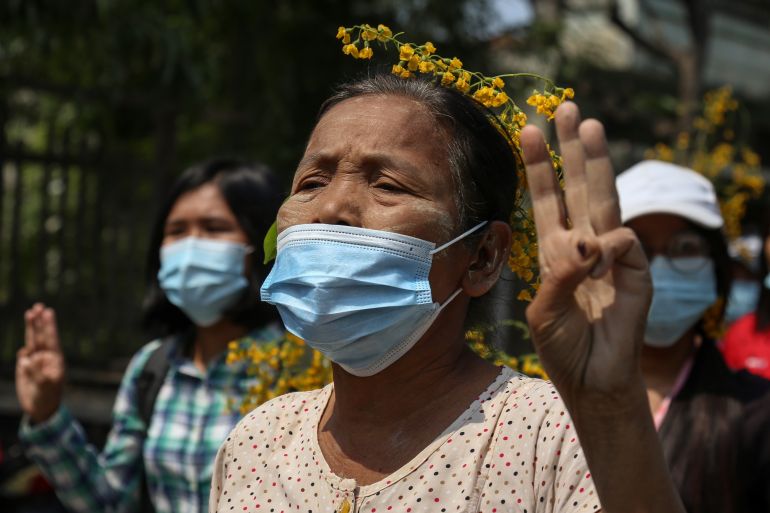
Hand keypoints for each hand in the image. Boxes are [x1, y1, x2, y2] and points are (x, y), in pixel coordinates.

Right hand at [15, 303, 65, 422]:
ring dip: (31, 328)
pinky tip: (25, 353)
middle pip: (41, 335)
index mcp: (55, 359)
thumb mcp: (45, 385)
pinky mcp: (25, 367)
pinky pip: (23, 356)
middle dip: (40, 321)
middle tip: (39, 306)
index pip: (52, 338)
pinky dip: (24, 353)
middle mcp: (46, 357)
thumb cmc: (48, 397)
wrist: (40, 409)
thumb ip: (35, 372)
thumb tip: (25, 358)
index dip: (49, 325)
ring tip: (30, 313)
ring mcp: (35, 361)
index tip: (48, 311)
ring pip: (32, 341)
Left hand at [521, 102, 650, 407]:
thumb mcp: (544, 309)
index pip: (546, 199)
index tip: (527, 130)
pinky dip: (608, 247)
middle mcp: (581, 243)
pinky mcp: (635, 269)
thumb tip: (589, 244)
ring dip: (594, 161)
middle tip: (565, 106)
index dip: (539, 166)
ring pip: (602, 196)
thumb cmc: (562, 346)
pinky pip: (621, 242)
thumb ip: (560, 275)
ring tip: (587, 124)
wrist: (592, 377)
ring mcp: (609, 254)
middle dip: (570, 149)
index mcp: (554, 250)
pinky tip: (599, 261)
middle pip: (576, 186)